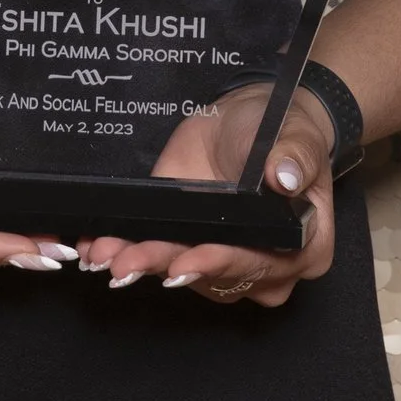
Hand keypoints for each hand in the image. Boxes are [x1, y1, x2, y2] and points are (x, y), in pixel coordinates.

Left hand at [74, 80, 340, 310]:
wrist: (250, 123)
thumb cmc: (284, 133)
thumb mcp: (296, 135)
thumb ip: (294, 156)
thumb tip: (284, 177)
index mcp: (304, 248)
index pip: (259, 263)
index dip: (220, 264)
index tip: (185, 262)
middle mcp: (263, 267)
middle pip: (213, 276)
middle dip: (165, 266)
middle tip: (126, 263)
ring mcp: (222, 262)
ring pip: (179, 272)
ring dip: (139, 263)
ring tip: (105, 254)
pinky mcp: (186, 247)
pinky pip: (157, 259)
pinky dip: (124, 253)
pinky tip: (96, 248)